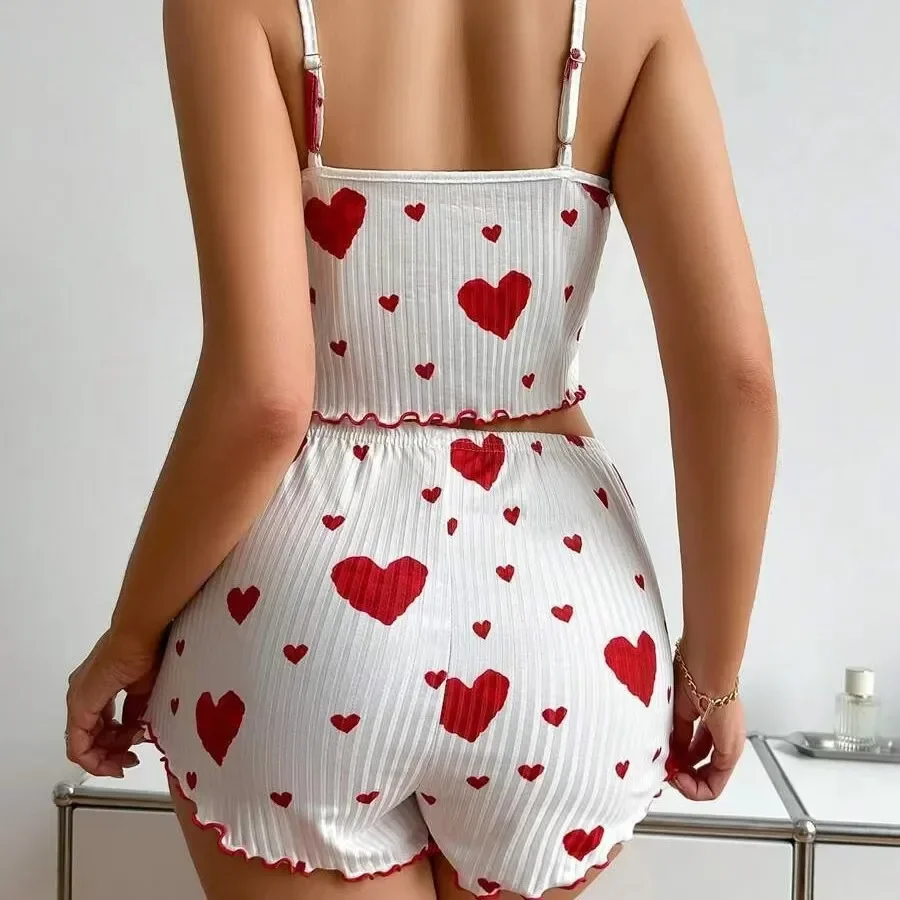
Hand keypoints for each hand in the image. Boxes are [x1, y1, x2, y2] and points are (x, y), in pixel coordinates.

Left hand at [65, 626, 163, 776]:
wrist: (139, 634)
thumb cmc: (146, 651)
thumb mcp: (143, 690)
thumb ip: (135, 712)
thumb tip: (136, 730)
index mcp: (95, 690)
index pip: (98, 727)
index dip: (115, 744)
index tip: (133, 750)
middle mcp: (81, 696)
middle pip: (89, 739)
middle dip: (112, 754)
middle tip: (131, 760)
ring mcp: (78, 701)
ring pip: (83, 744)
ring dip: (107, 756)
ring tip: (131, 755)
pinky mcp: (80, 706)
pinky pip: (79, 745)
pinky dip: (96, 758)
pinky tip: (116, 760)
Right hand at [668, 658, 745, 800]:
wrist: (706, 665)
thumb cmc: (692, 676)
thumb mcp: (679, 711)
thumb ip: (678, 736)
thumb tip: (672, 755)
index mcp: (715, 725)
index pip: (698, 755)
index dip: (679, 762)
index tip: (665, 760)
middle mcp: (726, 738)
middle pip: (705, 772)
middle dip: (683, 776)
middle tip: (666, 772)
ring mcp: (730, 746)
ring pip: (711, 782)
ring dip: (688, 784)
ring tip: (671, 775)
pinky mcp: (731, 751)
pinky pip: (715, 784)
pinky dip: (695, 787)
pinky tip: (678, 777)